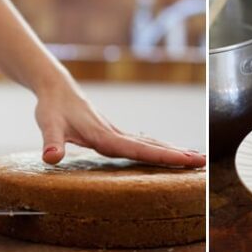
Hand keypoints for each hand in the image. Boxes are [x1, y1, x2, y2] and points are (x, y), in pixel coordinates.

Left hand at [35, 79, 204, 170]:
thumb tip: (51, 158)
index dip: (165, 156)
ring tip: (196, 160)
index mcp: (106, 137)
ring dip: (173, 152)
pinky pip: (142, 145)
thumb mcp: (47, 124)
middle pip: (152, 146)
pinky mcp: (114, 135)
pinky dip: (158, 150)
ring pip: (150, 144)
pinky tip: (169, 155)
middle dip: (178, 155)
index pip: (140, 150)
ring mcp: (117, 135)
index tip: (188, 160)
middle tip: (204, 163)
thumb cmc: (51, 107)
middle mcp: (116, 135)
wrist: (55, 87)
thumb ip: (51, 142)